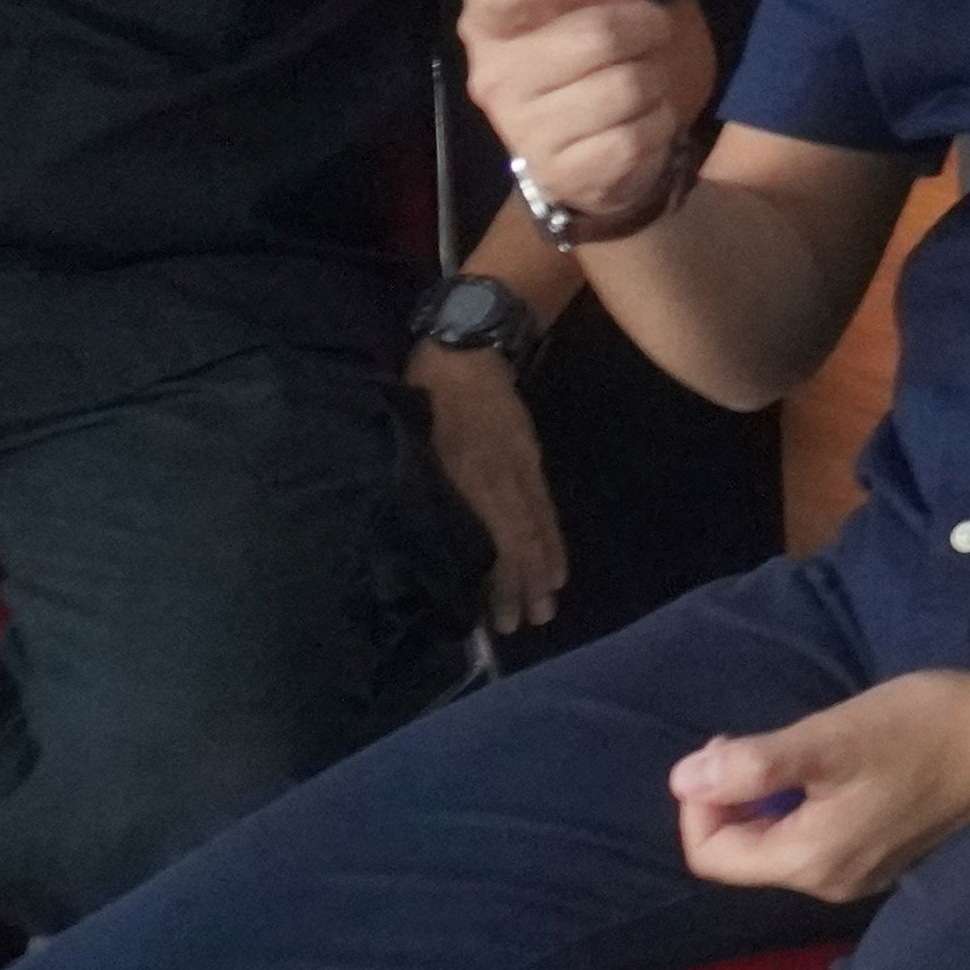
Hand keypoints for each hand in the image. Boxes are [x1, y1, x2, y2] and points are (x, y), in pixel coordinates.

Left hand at [413, 348, 570, 633]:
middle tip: (530, 624)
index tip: (501, 618)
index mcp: (471, 475)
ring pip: (538, 526)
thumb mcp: (413, 434)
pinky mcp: (531, 458)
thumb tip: (423, 535)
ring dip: (544, 568)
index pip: (495, 539)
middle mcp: (504, 477)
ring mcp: (522, 467)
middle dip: (526, 585)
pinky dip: (553, 538)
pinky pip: (546, 507)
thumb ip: (424, 483)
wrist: (469, 345)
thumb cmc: (426, 391)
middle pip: (522, 540)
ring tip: (548, 604)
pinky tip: (557, 563)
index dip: (502, 581)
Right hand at [460, 0, 700, 229]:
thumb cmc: (599, 36)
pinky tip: (630, 128)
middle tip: (631, 43)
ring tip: (629, 88)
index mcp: (488, 15)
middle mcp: (489, 73)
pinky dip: (654, 127)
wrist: (617, 140)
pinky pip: (637, 135)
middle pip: (600, 36)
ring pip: (626, 86)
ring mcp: (522, 130)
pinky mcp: (563, 175)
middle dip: (642, 33)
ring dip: (652, 82)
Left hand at [665, 668, 969, 901]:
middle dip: (732, 796)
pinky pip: (816, 839)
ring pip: (779, 844)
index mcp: (811, 861)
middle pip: (742, 854)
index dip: (700, 801)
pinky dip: (803, 803)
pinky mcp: (886, 856)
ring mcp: (862, 875)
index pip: (711, 854)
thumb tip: (681, 782)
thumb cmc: (923, 728)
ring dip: (768, 797)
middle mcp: (830, 884)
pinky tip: (836, 764)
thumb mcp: (832, 738)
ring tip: (800, 747)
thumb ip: (753, 766)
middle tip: (761, 738)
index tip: (731, 746)